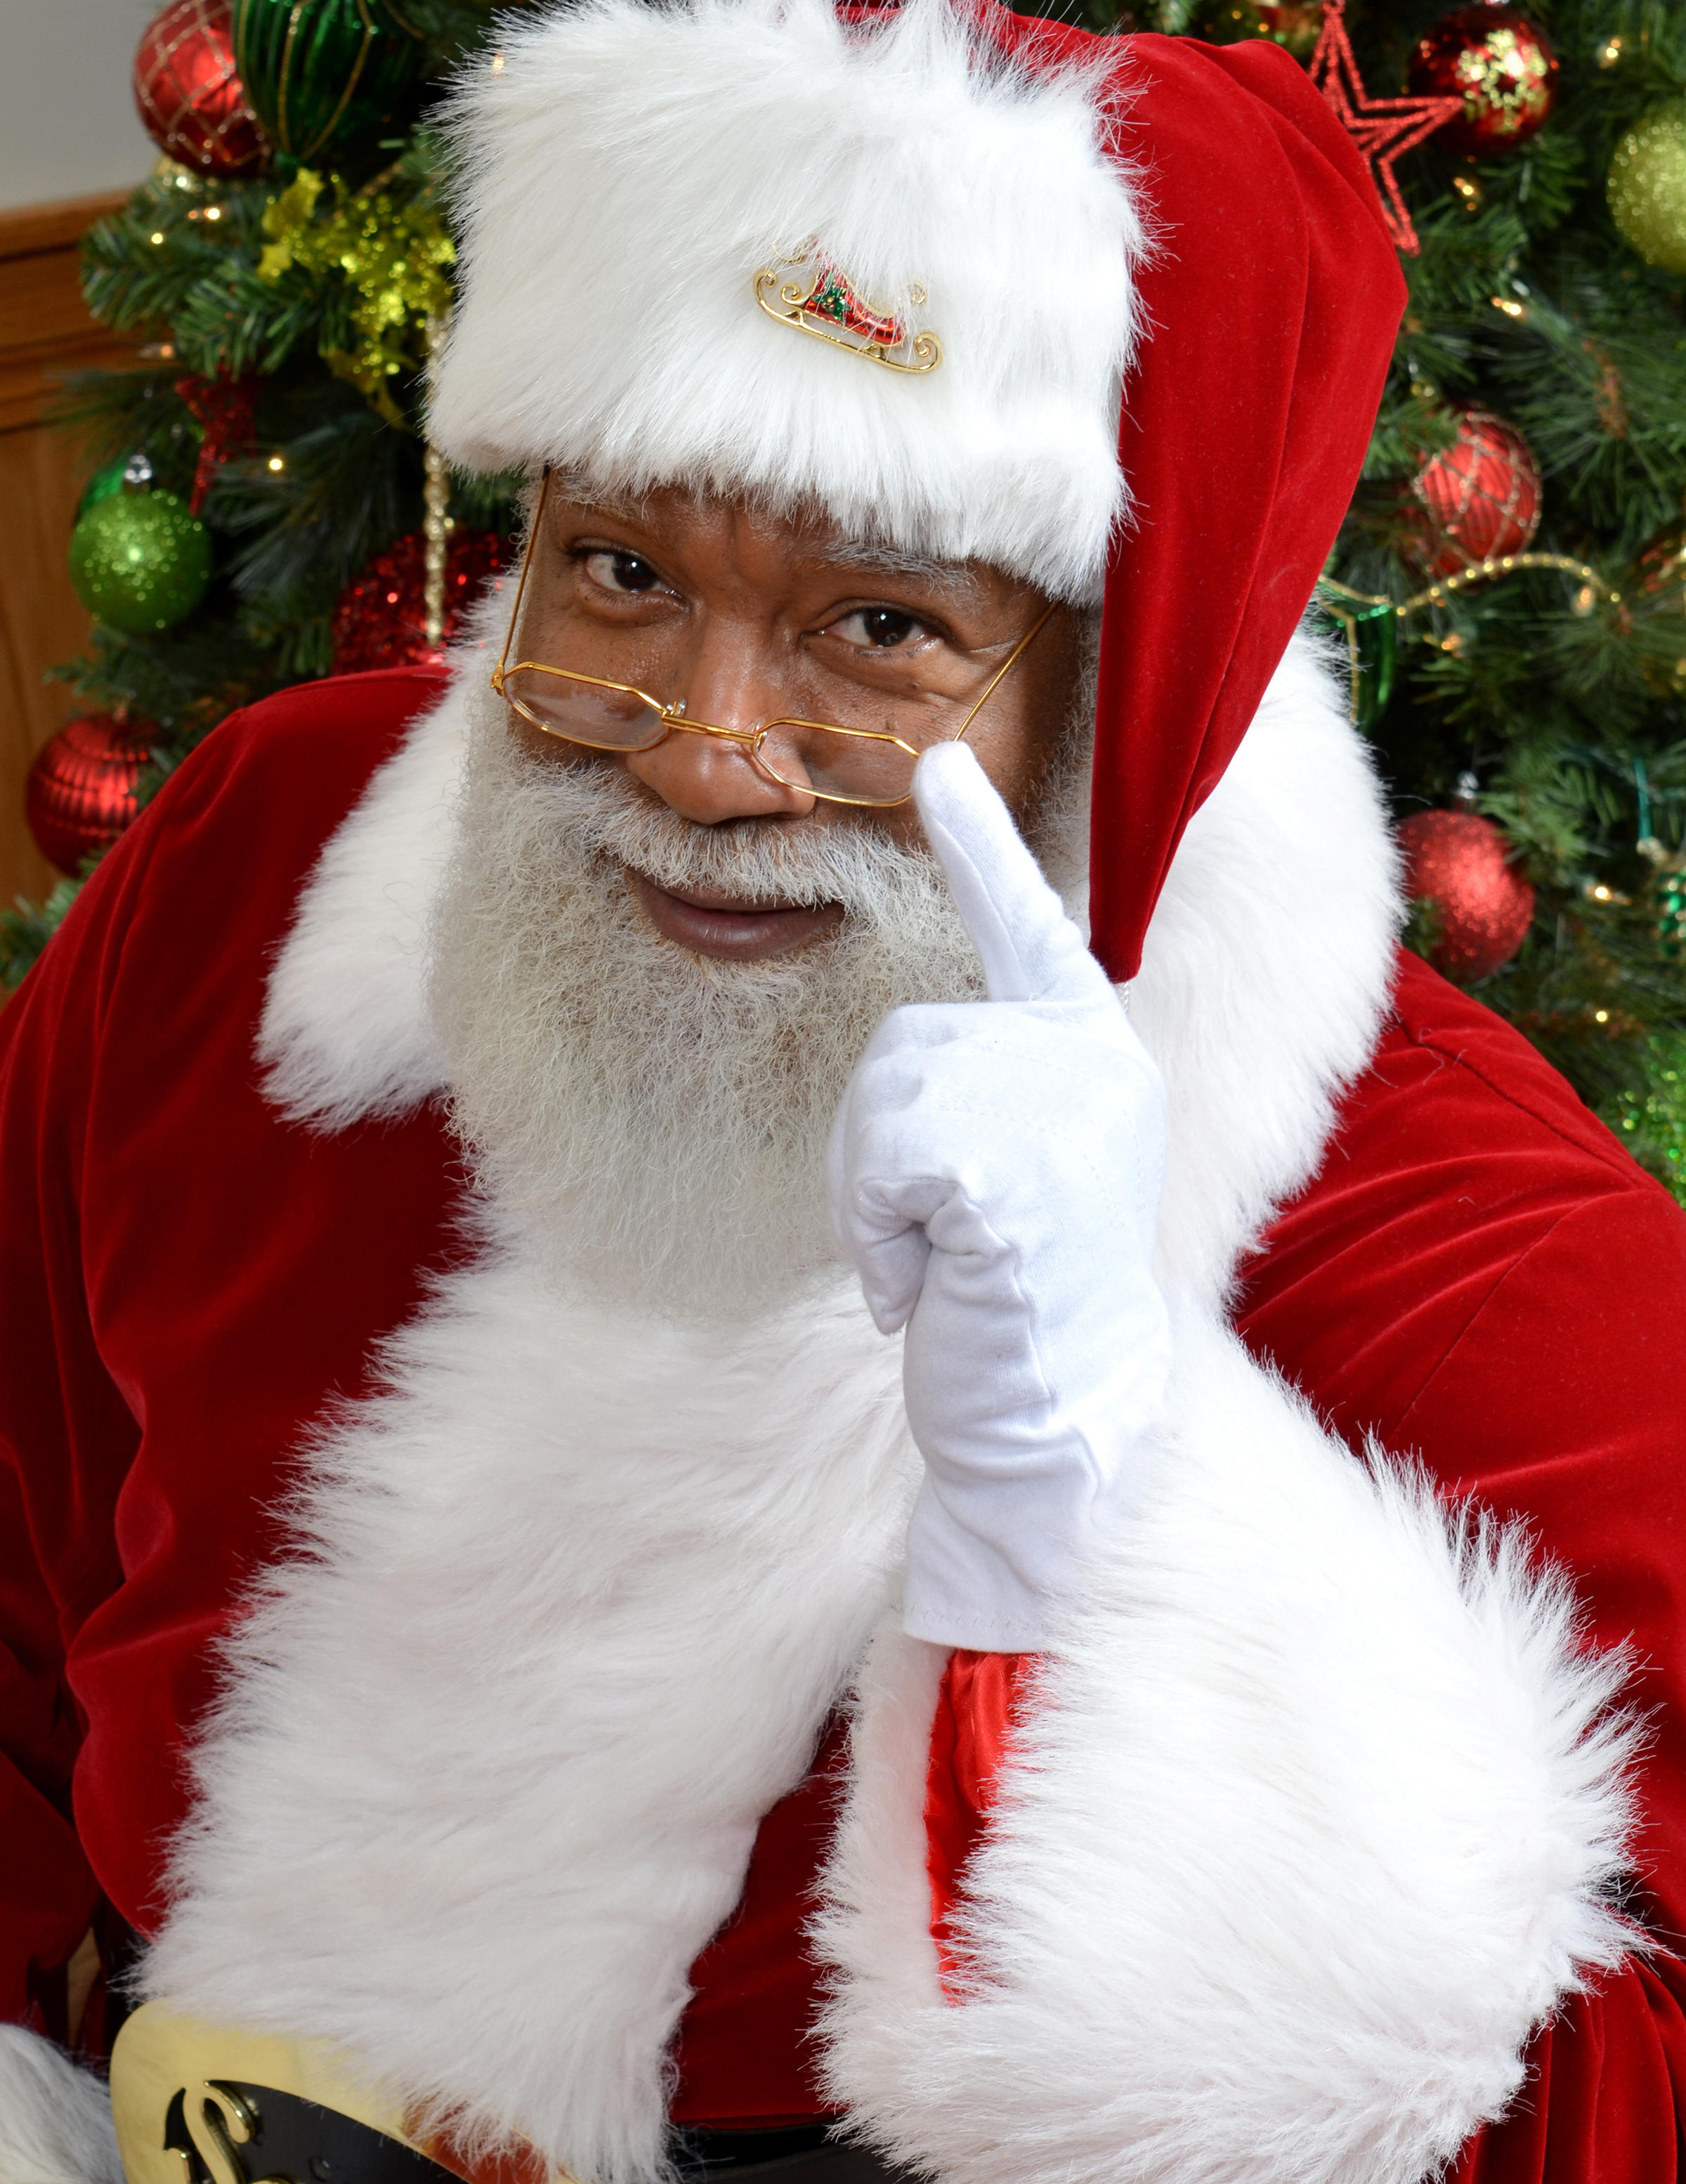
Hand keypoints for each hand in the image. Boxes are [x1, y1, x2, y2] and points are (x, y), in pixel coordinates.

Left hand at [827, 743, 1170, 1650]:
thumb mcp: (1015, 1170)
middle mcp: (1091, 1062)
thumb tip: (912, 1055)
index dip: (978, 841)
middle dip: (877, 1153)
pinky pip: (882, 1169)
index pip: (1028, 926)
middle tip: (935, 1244)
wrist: (1063, 1421)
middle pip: (901, 1042)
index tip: (938, 763)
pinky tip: (935, 1289)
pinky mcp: (1009, 1176)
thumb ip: (988, 1089)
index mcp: (1092, 1052)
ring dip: (875, 1202)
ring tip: (941, 1267)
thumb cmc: (1018, 1299)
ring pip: (882, 1101)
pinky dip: (880, 1240)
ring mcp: (1059, 1113)